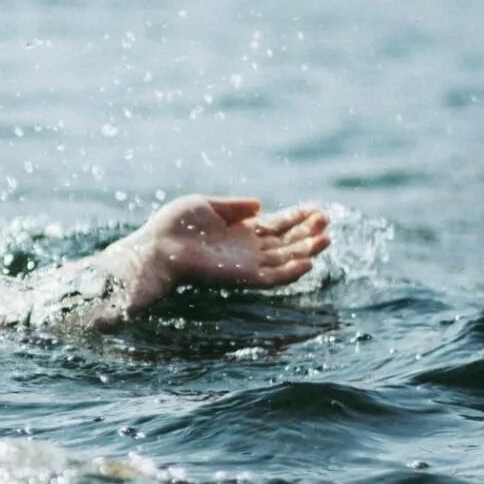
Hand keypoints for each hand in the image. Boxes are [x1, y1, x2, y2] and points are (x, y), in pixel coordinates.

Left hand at [145, 195, 330, 289]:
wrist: (157, 247)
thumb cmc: (175, 226)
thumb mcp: (207, 205)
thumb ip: (234, 205)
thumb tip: (260, 204)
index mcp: (241, 231)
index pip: (277, 225)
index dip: (297, 218)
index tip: (316, 209)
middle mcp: (247, 249)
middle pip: (286, 241)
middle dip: (307, 232)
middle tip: (326, 220)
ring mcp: (246, 264)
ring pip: (285, 260)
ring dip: (306, 251)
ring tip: (326, 238)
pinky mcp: (241, 278)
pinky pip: (272, 279)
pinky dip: (290, 273)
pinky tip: (308, 262)